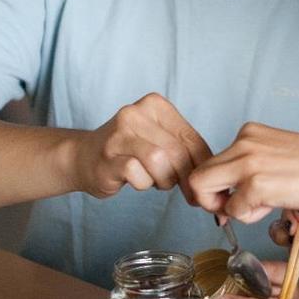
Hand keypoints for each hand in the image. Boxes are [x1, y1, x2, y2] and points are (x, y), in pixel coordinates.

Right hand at [72, 93, 211, 201]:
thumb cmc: (130, 152)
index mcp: (155, 105)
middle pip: (177, 152)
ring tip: (156, 181)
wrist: (84, 157)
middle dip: (185, 177)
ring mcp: (119, 134)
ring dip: (163, 180)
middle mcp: (135, 113)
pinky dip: (144, 183)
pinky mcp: (108, 156)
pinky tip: (137, 180)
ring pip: (159, 161)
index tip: (203, 184)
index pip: (191, 137)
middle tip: (187, 194)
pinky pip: (138, 174)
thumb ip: (186, 150)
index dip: (202, 165)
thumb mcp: (161, 141)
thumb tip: (213, 175)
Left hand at [189, 122, 298, 222]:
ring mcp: (247, 162)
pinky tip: (274, 206)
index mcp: (249, 132)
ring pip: (204, 191)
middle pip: (198, 176)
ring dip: (228, 208)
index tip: (231, 199)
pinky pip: (233, 210)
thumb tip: (226, 196)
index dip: (217, 187)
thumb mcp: (279, 155)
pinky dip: (249, 216)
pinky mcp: (255, 184)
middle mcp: (243, 142)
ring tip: (260, 207)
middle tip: (233, 211)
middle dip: (210, 200)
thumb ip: (251, 168)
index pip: (212, 162)